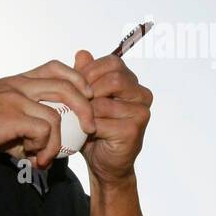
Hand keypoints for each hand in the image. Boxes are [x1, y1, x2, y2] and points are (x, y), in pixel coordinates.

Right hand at [0, 60, 96, 169]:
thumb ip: (22, 127)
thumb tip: (37, 150)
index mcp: (17, 81)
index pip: (55, 68)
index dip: (77, 79)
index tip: (86, 98)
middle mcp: (19, 85)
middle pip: (67, 86)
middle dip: (85, 108)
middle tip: (90, 128)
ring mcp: (16, 98)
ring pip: (57, 114)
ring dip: (58, 141)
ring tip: (45, 158)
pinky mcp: (12, 115)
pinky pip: (43, 130)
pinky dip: (45, 147)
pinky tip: (32, 158)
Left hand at [76, 50, 151, 185]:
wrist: (103, 163)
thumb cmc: (94, 128)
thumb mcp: (86, 99)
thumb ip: (85, 76)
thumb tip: (82, 53)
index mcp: (132, 82)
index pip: (112, 63)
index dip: (90, 71)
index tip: (74, 85)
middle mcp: (142, 94)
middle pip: (113, 79)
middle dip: (88, 89)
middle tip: (74, 103)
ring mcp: (141, 112)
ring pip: (105, 101)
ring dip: (86, 110)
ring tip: (78, 118)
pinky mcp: (134, 130)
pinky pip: (103, 121)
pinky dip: (88, 127)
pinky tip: (84, 132)